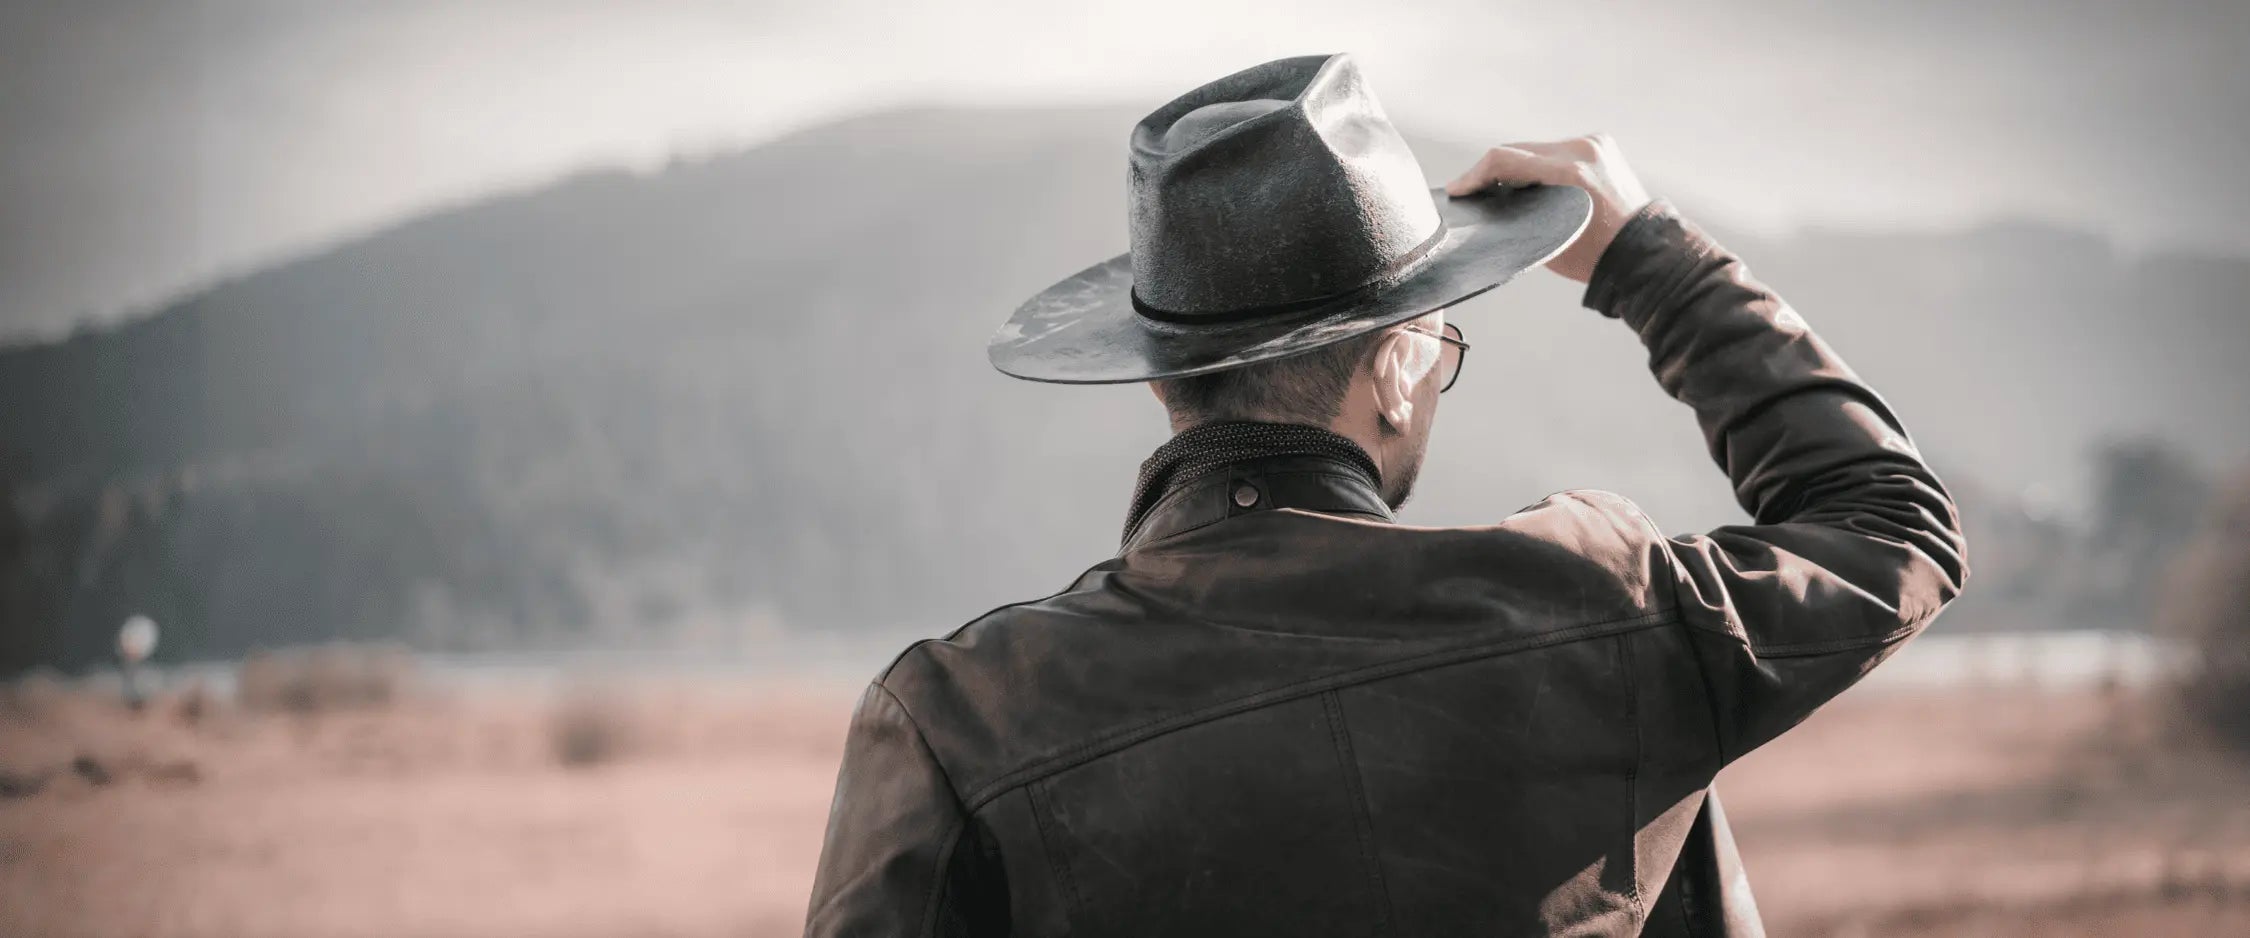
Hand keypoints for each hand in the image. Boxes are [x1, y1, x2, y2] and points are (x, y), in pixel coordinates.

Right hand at [1444, 134, 1651, 283]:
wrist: (1644, 253)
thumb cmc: (1596, 257)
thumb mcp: (1546, 241)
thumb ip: (1517, 213)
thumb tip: (1491, 200)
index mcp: (1569, 173)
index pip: (1504, 158)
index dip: (1474, 174)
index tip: (1458, 188)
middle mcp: (1582, 150)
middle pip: (1518, 150)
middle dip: (1493, 170)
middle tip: (1474, 190)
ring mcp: (1594, 143)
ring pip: (1536, 148)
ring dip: (1519, 166)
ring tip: (1504, 189)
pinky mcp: (1601, 144)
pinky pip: (1557, 150)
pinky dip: (1542, 164)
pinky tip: (1536, 183)